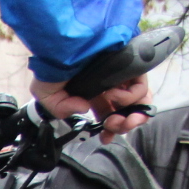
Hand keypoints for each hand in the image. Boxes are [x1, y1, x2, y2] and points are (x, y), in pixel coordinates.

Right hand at [31, 73, 152, 137]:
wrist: (60, 49)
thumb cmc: (50, 69)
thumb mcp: (47, 98)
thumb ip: (61, 110)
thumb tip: (83, 108)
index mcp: (93, 92)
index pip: (109, 112)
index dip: (111, 128)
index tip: (105, 138)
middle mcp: (110, 84)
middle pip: (128, 110)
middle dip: (124, 126)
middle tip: (114, 128)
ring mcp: (122, 76)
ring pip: (139, 102)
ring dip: (130, 117)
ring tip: (118, 120)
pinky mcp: (131, 67)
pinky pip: (140, 89)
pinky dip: (128, 98)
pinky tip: (112, 95)